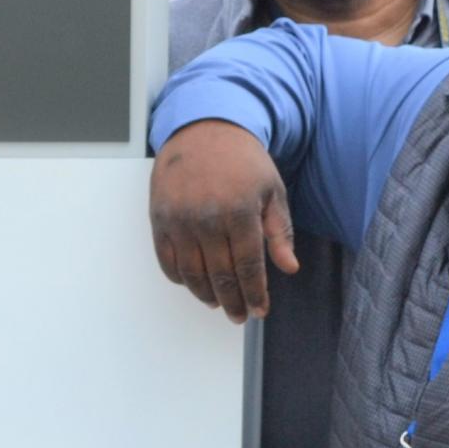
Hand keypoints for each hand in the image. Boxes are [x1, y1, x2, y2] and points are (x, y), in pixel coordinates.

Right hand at [151, 120, 300, 321]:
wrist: (203, 132)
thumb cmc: (242, 160)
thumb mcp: (272, 191)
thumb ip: (280, 231)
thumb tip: (289, 267)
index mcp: (239, 213)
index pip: (248, 267)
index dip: (255, 294)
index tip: (259, 310)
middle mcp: (207, 220)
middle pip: (219, 276)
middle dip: (232, 301)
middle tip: (238, 315)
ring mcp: (179, 221)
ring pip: (191, 273)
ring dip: (205, 294)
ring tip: (217, 303)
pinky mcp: (160, 220)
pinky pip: (167, 260)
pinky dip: (180, 278)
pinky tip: (193, 284)